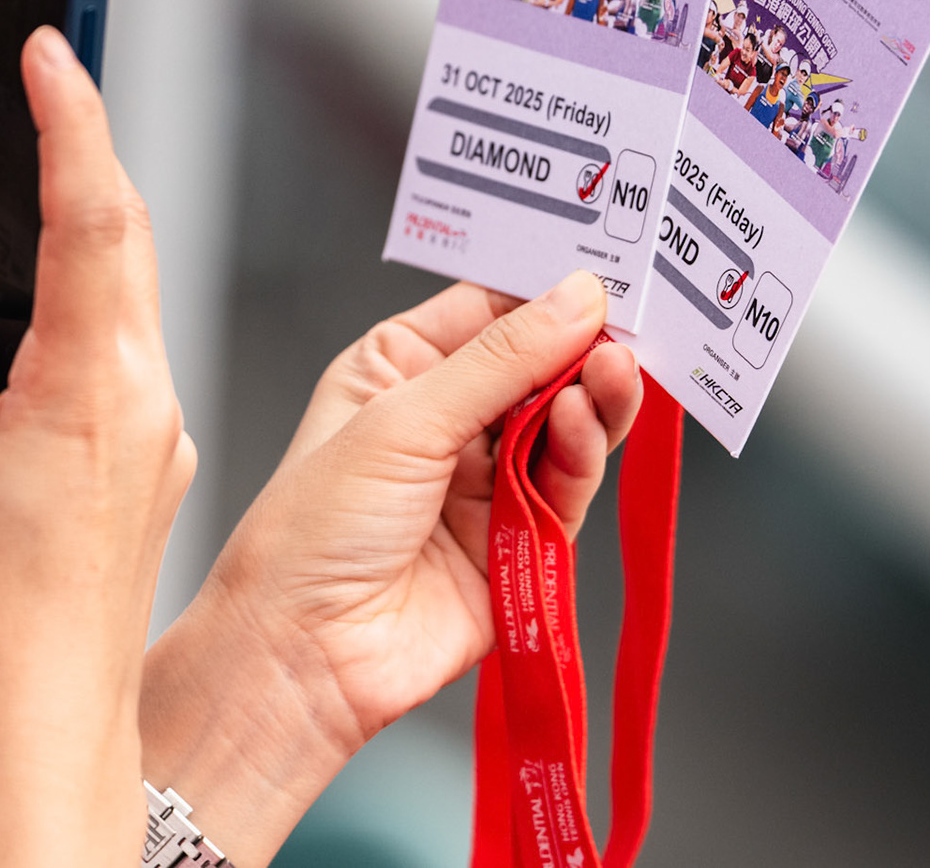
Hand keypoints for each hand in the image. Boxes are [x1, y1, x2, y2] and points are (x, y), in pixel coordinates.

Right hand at [0, 27, 193, 867]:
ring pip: (127, 294)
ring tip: (37, 191)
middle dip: (87, 153)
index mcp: (89, 387)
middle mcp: (144, 395)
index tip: (54, 50)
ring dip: (85, 237)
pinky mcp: (153, 459)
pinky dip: (81, 314)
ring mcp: (159, 429)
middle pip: (126, 239)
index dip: (73, 119)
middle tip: (51, 82)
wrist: (50, 719)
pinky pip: (121, 353)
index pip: (94, 216)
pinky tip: (33, 331)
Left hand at [140, 274, 641, 863]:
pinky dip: (583, 452)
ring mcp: (484, 481)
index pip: (491, 309)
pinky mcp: (520, 541)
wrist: (304, 656)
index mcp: (399, 368)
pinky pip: (569, 485)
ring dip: (592, 396)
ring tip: (612, 371)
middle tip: (625, 326)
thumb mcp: (402, 419)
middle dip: (583, 345)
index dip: (546, 291)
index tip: (602, 272)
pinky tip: (584, 421)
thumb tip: (576, 298)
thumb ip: (500, 360)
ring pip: (564, 423)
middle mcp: (446, 420)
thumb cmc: (311, 533)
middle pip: (540, 365)